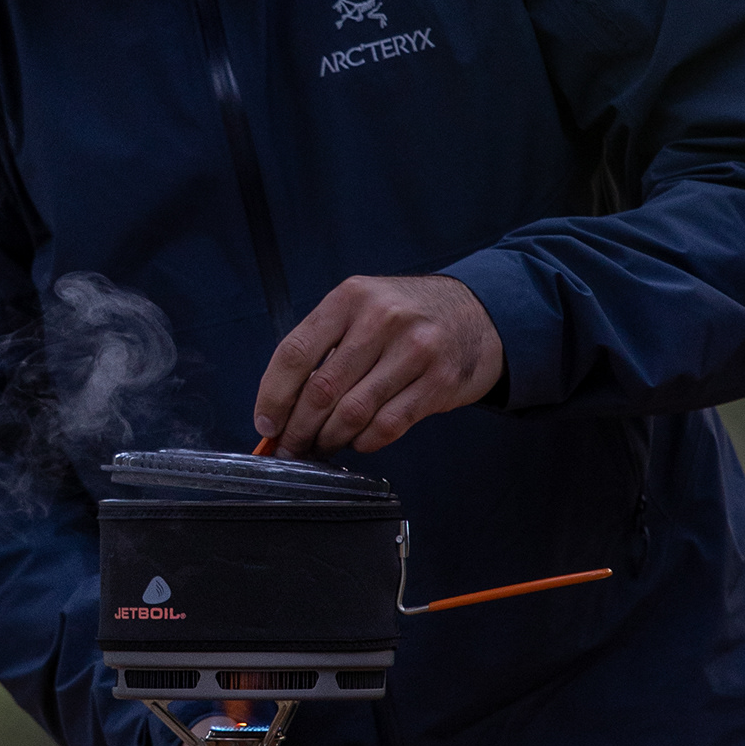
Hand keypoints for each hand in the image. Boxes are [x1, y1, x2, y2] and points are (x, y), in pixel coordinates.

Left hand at [254, 273, 502, 456]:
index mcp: (350, 298)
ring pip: (353, 412)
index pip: (295, 352)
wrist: (478, 313)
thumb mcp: (363, 309)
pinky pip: (388, 425)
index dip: (274, 395)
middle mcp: (381, 319)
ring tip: (322, 447)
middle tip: (291, 447)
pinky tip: (358, 441)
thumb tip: (282, 404)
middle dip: (299, 428)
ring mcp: (414, 349)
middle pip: (322, 389)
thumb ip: (325, 346)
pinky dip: (365, 442)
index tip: (266, 423)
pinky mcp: (439, 381)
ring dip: (330, 439)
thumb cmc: (407, 316)